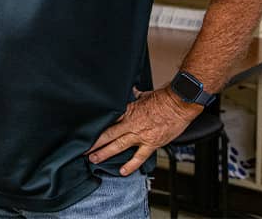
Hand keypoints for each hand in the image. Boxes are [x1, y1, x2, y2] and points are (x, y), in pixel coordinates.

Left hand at [86, 87, 201, 175]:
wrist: (178, 104)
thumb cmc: (162, 98)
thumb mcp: (143, 94)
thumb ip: (133, 95)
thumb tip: (129, 90)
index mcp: (127, 110)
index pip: (107, 120)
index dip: (96, 126)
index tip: (86, 131)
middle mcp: (131, 124)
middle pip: (108, 134)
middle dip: (94, 143)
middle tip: (83, 150)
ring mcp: (140, 135)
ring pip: (118, 146)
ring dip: (105, 153)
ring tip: (94, 159)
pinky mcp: (151, 143)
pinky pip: (139, 157)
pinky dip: (130, 165)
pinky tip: (122, 171)